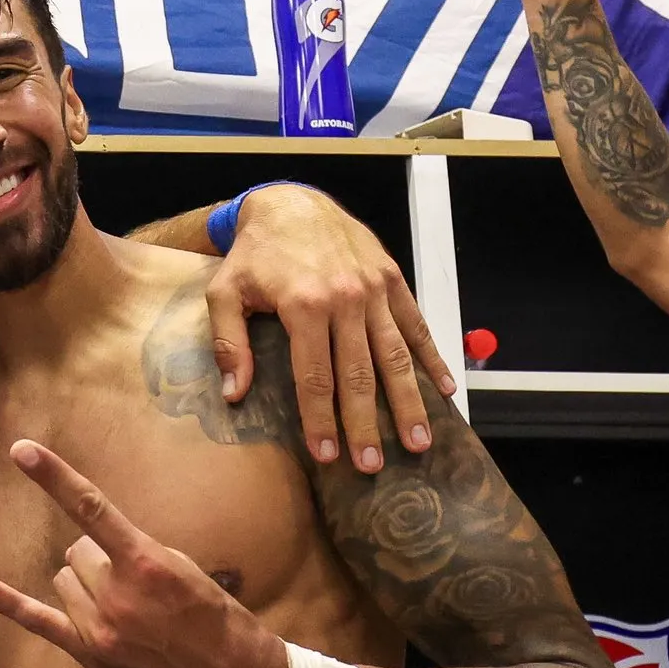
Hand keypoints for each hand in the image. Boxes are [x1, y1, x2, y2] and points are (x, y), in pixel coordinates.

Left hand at [0, 441, 288, 667]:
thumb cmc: (218, 619)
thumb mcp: (186, 570)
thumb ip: (136, 552)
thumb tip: (97, 544)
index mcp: (146, 564)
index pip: (90, 507)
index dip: (53, 475)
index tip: (20, 448)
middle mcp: (117, 595)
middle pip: (77, 551)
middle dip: (101, 557)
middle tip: (138, 582)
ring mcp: (99, 629)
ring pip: (65, 580)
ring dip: (87, 584)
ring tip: (129, 608)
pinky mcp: (90, 655)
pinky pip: (38, 621)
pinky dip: (6, 602)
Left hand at [209, 184, 455, 470]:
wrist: (291, 203)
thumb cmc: (254, 253)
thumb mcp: (224, 292)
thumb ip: (229, 342)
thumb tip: (235, 392)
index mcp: (303, 306)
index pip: (315, 377)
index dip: (321, 420)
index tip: (327, 455)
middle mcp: (345, 299)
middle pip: (360, 374)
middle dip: (366, 424)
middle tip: (373, 464)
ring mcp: (374, 289)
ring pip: (395, 355)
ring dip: (408, 402)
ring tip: (418, 441)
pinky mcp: (392, 279)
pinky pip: (415, 324)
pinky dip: (432, 358)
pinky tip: (444, 390)